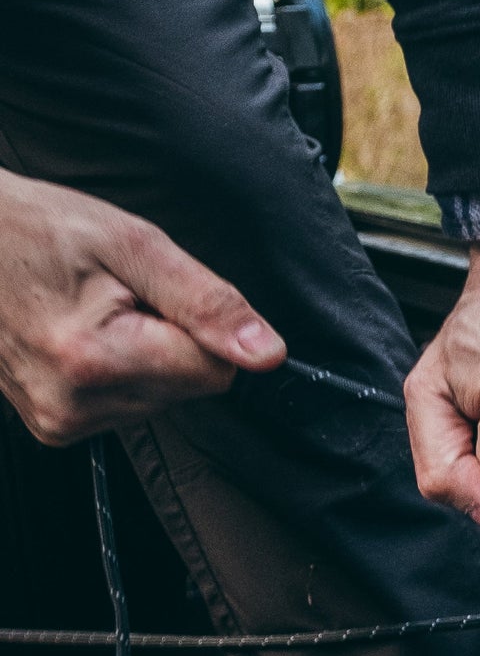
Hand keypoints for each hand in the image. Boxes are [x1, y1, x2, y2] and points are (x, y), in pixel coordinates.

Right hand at [0, 169, 285, 444]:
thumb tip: (267, 354)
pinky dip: (116, 372)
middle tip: (115, 300)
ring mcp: (60, 421)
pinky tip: (79, 338)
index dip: (199, 329)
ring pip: (161, 400)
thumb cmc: (36, 229)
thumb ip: (207, 303)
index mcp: (94, 358)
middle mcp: (74, 403)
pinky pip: (127, 406)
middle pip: (188, 390)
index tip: (155, 297)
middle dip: (168, 341)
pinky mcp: (55, 427)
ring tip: (91, 313)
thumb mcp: (132, 244)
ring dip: (142, 356)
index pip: (214, 374)